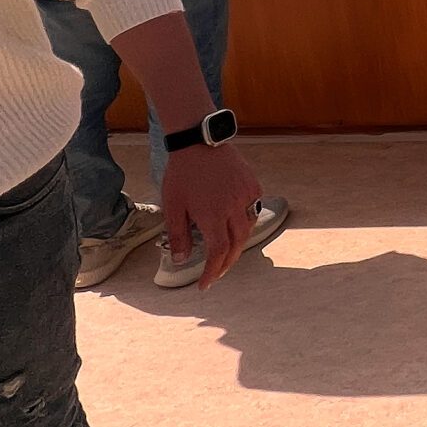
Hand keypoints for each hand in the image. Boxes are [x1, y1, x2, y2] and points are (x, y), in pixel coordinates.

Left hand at [158, 142, 262, 287]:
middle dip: (226, 263)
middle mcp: (234, 208)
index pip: (218, 253)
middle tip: (215, 273)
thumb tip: (181, 260)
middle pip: (237, 245)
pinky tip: (234, 225)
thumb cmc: (182, 173)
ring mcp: (246, 195)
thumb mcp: (173, 206)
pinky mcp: (253, 185)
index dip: (213, 272)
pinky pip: (253, 210)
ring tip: (225, 251)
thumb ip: (178, 235)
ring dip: (237, 244)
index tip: (204, 284)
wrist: (199, 141)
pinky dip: (245, 223)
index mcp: (213, 215)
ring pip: (248, 229)